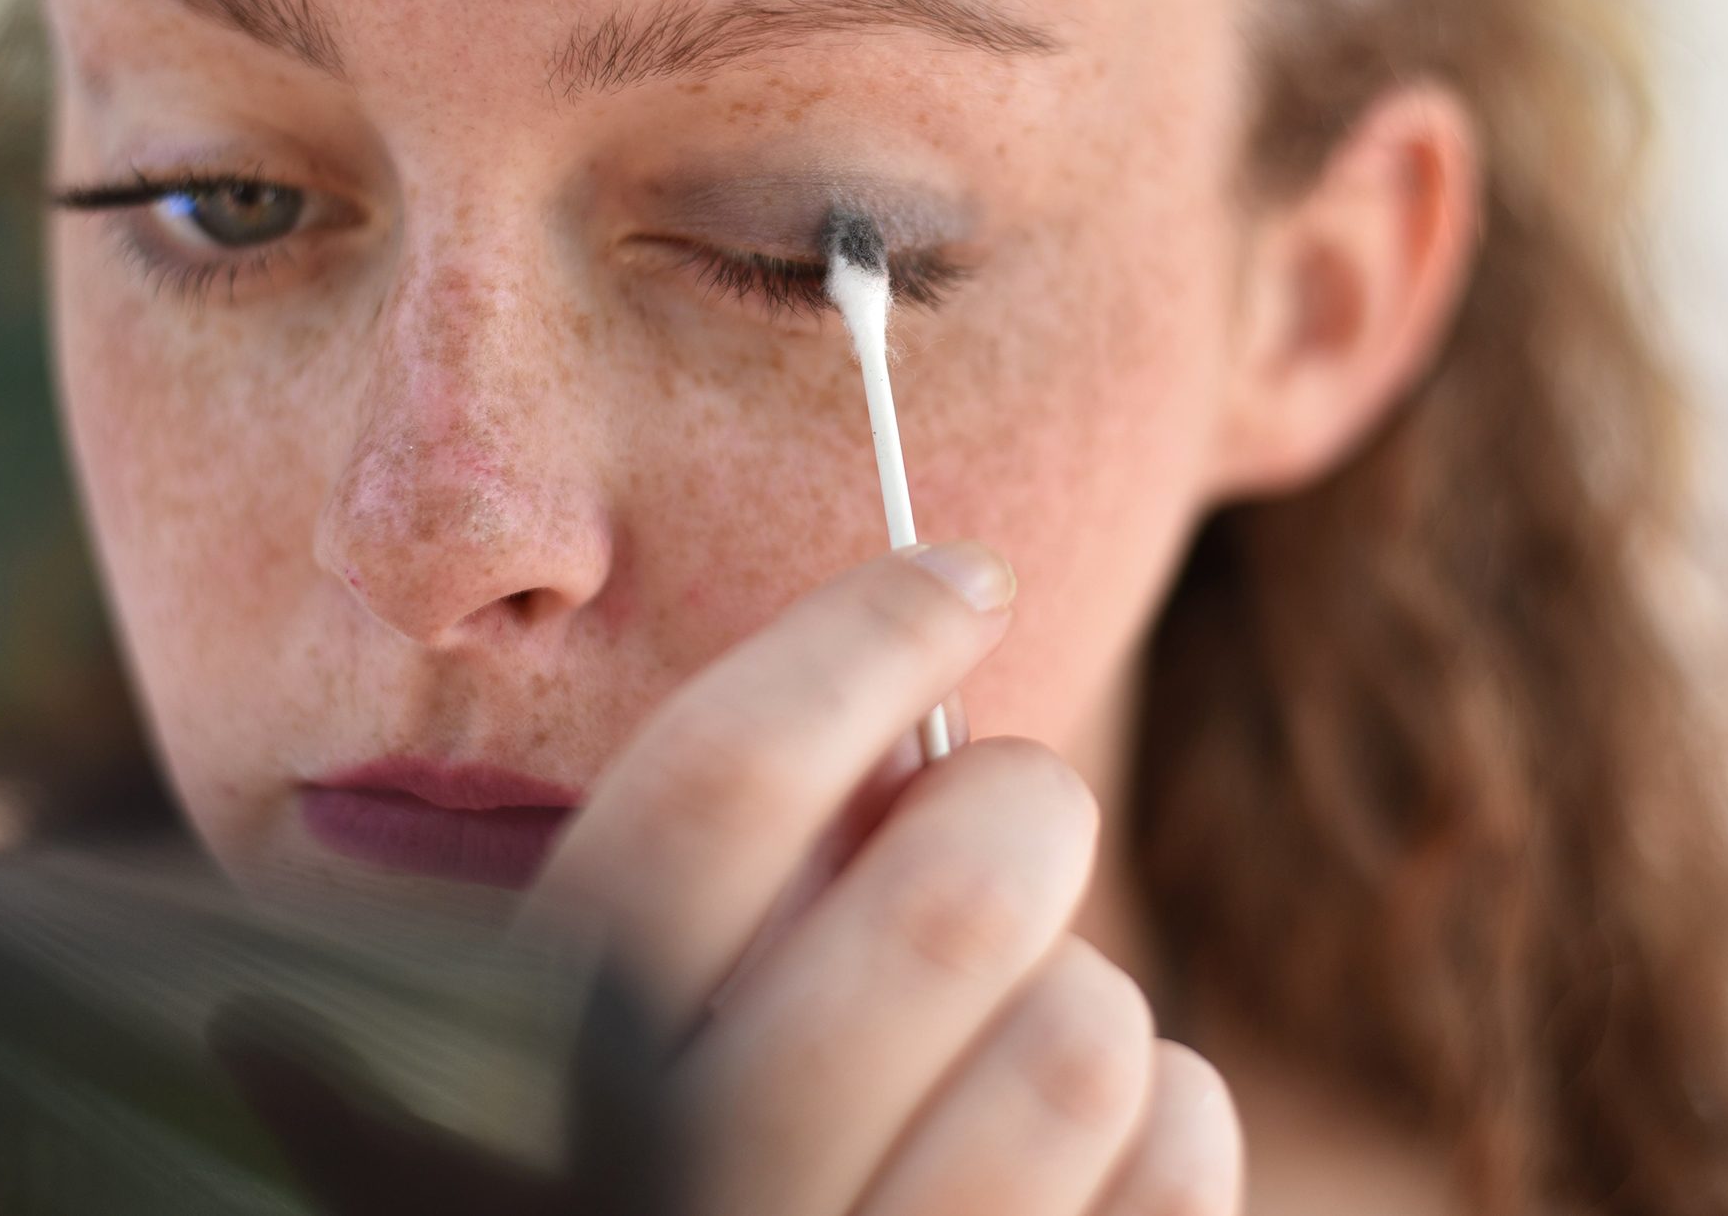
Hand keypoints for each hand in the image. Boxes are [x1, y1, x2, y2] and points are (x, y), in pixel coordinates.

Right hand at [528, 545, 1242, 1215]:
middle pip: (947, 894)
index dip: (857, 642)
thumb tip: (882, 744)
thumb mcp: (598, 1053)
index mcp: (550, 1085)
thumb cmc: (687, 1176)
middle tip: (1013, 809)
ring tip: (1022, 1033)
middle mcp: (691, 1201)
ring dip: (1080, 991)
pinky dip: (1171, 1112)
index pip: (716, 787)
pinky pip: (1177, 1150)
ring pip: (1087, 1031)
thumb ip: (701, 914)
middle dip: (1016, 804)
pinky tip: (1099, 1139)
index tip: (956, 575)